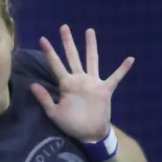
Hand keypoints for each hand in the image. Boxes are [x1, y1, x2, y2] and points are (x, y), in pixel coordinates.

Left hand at [29, 25, 133, 141]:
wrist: (89, 134)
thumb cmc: (71, 125)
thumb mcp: (54, 113)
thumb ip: (44, 99)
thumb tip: (32, 85)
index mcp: (66, 84)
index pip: (56, 65)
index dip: (49, 53)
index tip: (42, 39)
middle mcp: (79, 80)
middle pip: (73, 57)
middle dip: (68, 42)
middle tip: (63, 27)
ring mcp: (92, 83)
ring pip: (91, 60)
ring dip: (91, 46)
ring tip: (89, 31)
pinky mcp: (105, 89)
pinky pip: (115, 77)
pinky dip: (122, 69)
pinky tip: (130, 59)